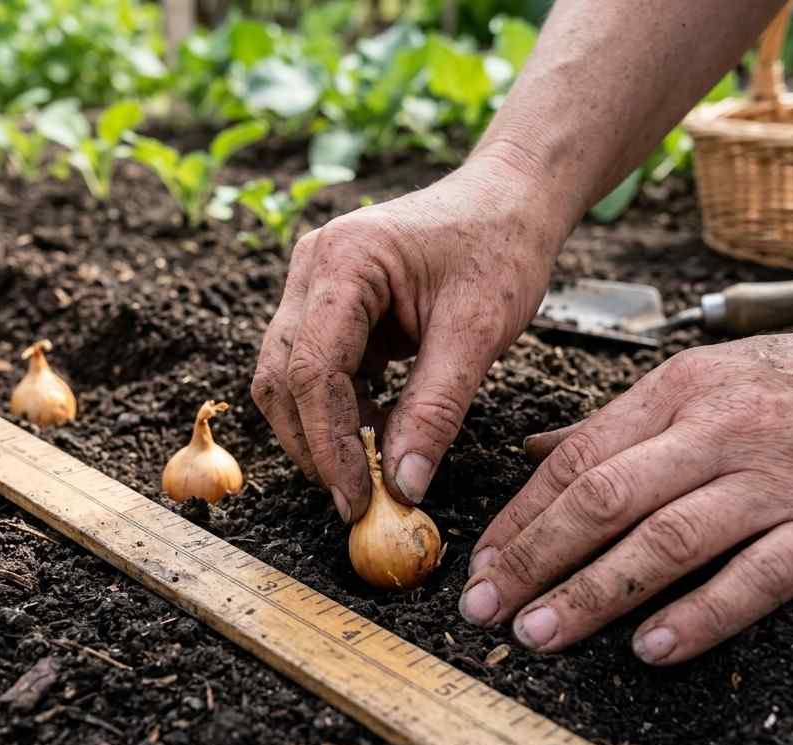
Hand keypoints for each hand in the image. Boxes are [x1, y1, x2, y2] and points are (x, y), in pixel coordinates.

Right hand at [251, 155, 564, 521]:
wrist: (511, 199)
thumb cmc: (501, 247)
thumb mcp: (478, 332)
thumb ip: (436, 410)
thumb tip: (403, 485)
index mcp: (345, 261)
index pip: (312, 370)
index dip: (328, 444)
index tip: (356, 498)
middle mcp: (312, 268)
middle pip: (282, 377)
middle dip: (314, 445)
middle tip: (357, 499)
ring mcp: (313, 284)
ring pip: (287, 378)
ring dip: (321, 431)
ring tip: (371, 470)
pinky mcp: (327, 304)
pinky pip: (314, 370)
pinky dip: (339, 410)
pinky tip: (379, 433)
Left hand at [463, 327, 792, 663]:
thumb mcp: (701, 380)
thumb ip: (617, 422)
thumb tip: (537, 451)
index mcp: (677, 393)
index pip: (576, 460)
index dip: (521, 517)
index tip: (480, 562)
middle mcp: (717, 433)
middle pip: (605, 499)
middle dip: (534, 557)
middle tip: (484, 605)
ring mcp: (774, 483)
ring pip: (667, 541)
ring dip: (593, 593)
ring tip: (539, 633)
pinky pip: (756, 579)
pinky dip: (699, 617)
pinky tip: (648, 648)